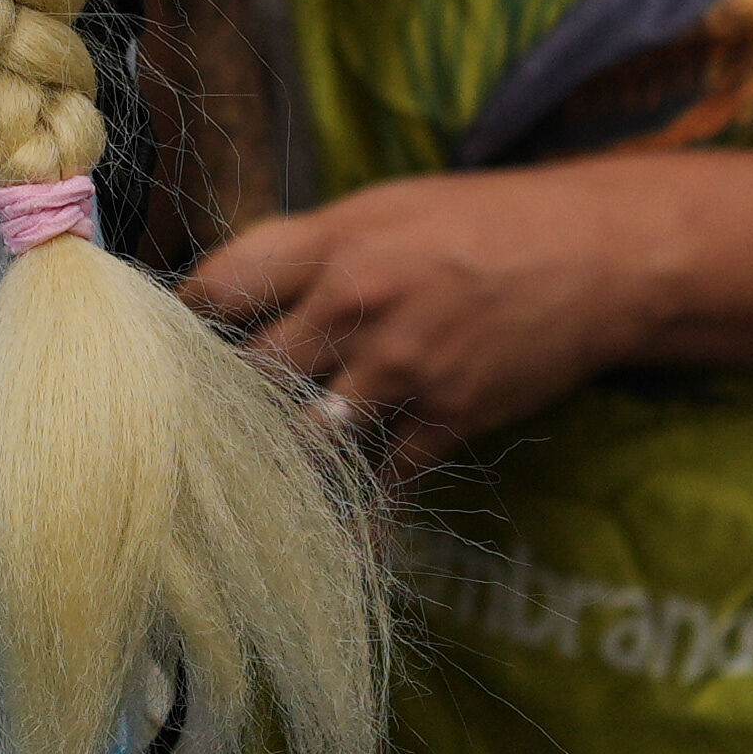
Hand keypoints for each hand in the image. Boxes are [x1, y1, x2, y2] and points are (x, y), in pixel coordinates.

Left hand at [181, 167, 681, 475]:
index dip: (180, 325)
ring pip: (305, 436)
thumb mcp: (383, 209)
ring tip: (238, 493)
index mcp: (332, 241)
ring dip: (276, 465)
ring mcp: (403, 366)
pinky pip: (383, 481)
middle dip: (217, 407)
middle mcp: (356, 303)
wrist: (597, 253)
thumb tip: (231, 291)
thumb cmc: (480, 222)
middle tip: (185, 437)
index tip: (156, 355)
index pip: (220, 287)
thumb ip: (308, 251)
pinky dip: (357, 516)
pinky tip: (327, 544)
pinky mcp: (448, 416)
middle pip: (251, 372)